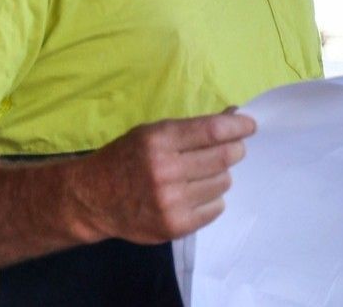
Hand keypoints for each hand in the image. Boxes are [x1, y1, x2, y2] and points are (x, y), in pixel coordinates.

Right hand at [71, 111, 255, 243]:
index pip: (213, 131)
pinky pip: (216, 208)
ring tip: (201, 175)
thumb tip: (234, 117)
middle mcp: (165, 171)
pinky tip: (195, 194)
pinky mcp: (175, 225)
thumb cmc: (126, 159)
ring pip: (223, 182)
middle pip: (224, 157)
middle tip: (233, 150)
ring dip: (220, 175)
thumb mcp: (152, 133)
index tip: (250, 126)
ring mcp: (170, 201)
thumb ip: (192, 128)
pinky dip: (212, 199)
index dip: (238, 127)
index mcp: (159, 141)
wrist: (92, 199)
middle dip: (235, 150)